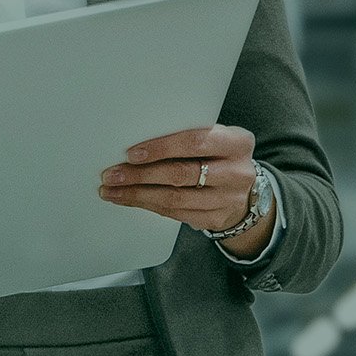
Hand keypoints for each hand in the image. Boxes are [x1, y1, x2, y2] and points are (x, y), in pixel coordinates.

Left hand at [98, 124, 270, 250]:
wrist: (242, 189)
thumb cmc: (218, 156)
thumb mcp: (214, 138)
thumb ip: (186, 136)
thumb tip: (136, 142)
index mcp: (237, 142)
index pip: (195, 142)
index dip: (161, 148)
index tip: (131, 153)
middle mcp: (237, 172)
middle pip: (181, 174)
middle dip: (140, 174)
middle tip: (113, 174)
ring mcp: (229, 199)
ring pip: (175, 198)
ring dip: (137, 194)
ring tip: (113, 189)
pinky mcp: (216, 219)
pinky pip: (175, 213)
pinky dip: (148, 205)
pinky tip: (129, 199)